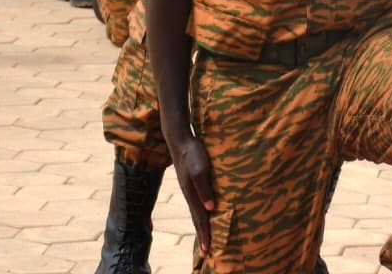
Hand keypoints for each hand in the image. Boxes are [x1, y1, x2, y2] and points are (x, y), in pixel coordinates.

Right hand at [165, 127, 216, 254]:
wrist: (180, 138)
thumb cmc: (192, 152)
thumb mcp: (200, 169)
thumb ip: (204, 187)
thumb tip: (210, 208)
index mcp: (191, 194)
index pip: (200, 219)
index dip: (205, 235)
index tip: (208, 251)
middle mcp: (190, 194)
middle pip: (197, 219)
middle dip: (203, 235)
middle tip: (207, 252)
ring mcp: (190, 188)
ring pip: (197, 211)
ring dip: (202, 225)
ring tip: (206, 236)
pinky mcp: (192, 182)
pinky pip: (198, 202)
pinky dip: (202, 212)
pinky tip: (206, 211)